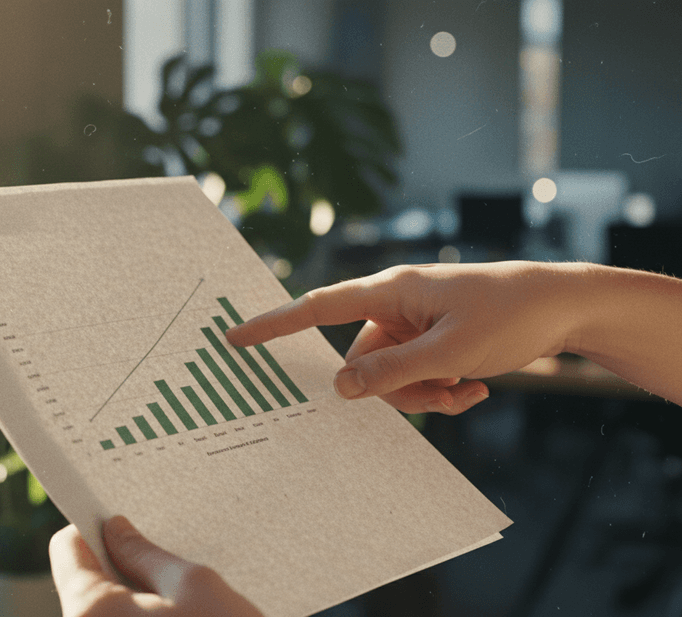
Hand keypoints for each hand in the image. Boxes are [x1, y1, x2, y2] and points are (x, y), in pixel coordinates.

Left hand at [49, 516, 263, 616]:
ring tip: (182, 603)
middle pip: (85, 583)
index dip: (93, 526)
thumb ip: (146, 553)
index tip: (119, 519)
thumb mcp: (193, 585)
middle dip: (120, 567)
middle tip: (164, 563)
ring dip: (136, 601)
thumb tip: (116, 530)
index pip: (67, 549)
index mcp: (91, 611)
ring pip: (105, 612)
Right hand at [226, 261, 596, 413]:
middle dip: (395, 390)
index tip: (234, 338)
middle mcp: (395, 306)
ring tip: (466, 392)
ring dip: (424, 394)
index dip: (273, 326)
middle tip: (440, 394)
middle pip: (362, 361)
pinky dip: (441, 390)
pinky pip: (417, 376)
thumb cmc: (509, 312)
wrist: (566, 306)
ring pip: (391, 375)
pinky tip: (476, 391)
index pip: (316, 309)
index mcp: (388, 291)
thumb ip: (391, 373)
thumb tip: (340, 390)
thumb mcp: (449, 351)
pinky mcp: (434, 339)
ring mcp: (414, 324)